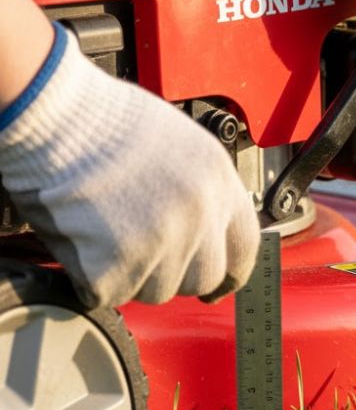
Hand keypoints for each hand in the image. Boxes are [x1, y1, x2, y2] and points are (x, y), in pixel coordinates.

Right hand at [0, 27, 259, 307]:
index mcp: (219, 182)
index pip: (245, 247)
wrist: (56, 116)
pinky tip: (86, 244)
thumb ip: (202, 192)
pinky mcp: (121, 263)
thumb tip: (206, 232)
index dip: (231, 272)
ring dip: (134, 276)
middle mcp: (201, 214)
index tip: (219, 286)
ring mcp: (164, 240)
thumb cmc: (106, 121)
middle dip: (176, 275)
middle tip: (145, 255)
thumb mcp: (182, 146)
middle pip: (205, 278)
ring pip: (159, 291)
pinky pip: (112, 293)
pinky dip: (93, 279)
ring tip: (108, 237)